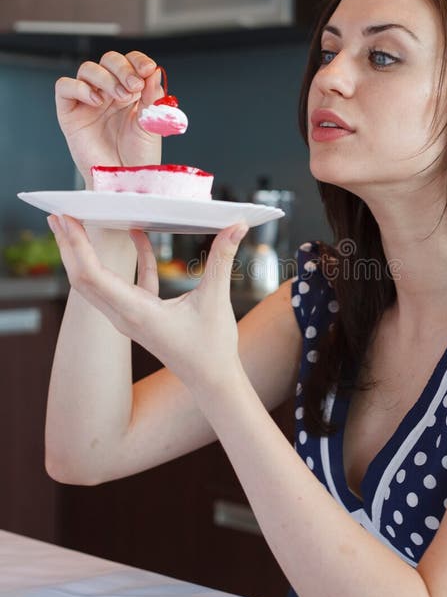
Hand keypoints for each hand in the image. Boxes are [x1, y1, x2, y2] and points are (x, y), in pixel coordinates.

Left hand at [48, 214, 248, 393]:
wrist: (213, 381)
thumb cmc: (213, 348)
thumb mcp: (216, 299)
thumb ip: (221, 258)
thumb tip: (236, 223)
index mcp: (135, 312)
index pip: (92, 276)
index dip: (76, 246)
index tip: (66, 219)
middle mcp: (124, 316)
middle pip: (82, 279)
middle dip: (68, 246)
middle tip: (59, 214)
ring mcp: (129, 317)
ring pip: (97, 282)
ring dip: (86, 253)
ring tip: (77, 222)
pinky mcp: (141, 315)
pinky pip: (126, 283)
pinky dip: (128, 259)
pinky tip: (137, 234)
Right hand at [56, 51, 162, 187]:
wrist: (124, 181)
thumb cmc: (139, 158)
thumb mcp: (152, 124)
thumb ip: (152, 97)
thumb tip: (154, 72)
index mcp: (131, 92)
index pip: (130, 63)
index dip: (137, 60)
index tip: (148, 69)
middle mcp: (108, 93)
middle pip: (108, 60)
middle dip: (123, 69)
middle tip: (134, 86)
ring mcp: (88, 101)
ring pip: (87, 69)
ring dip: (105, 78)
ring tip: (119, 97)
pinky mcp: (70, 113)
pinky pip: (64, 87)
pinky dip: (79, 87)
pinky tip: (96, 101)